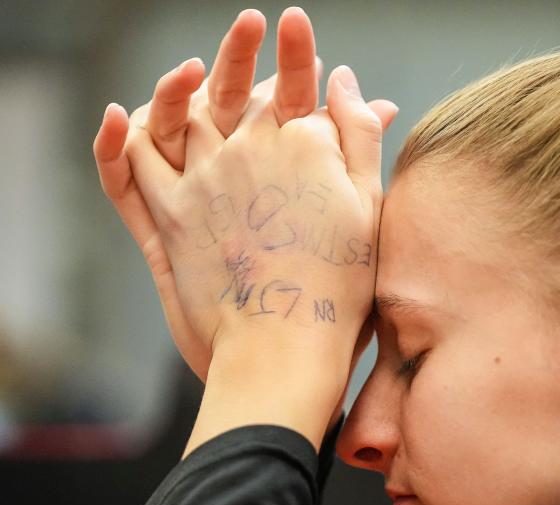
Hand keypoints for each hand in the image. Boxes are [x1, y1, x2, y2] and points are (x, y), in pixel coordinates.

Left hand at [93, 8, 397, 382]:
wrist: (286, 346)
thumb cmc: (342, 287)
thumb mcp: (371, 208)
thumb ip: (359, 137)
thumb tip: (347, 81)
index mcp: (304, 146)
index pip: (302, 85)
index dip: (300, 52)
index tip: (293, 21)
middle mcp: (249, 149)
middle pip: (242, 91)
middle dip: (246, 49)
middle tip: (249, 22)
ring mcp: (203, 177)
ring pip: (181, 112)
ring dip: (183, 83)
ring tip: (193, 70)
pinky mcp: (168, 213)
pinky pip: (130, 165)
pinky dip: (117, 138)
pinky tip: (119, 115)